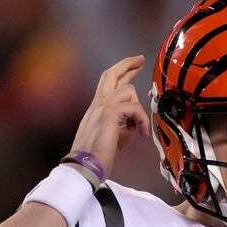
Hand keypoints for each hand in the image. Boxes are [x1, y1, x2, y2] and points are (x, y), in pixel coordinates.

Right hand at [68, 55, 150, 177]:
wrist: (84, 166)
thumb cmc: (96, 157)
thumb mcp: (114, 138)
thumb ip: (124, 127)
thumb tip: (135, 125)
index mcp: (97, 109)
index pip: (108, 83)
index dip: (122, 72)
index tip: (134, 66)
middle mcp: (97, 104)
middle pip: (111, 74)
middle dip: (127, 64)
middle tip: (140, 59)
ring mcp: (101, 107)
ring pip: (128, 91)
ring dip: (139, 108)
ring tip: (140, 128)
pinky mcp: (109, 114)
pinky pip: (134, 108)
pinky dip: (142, 120)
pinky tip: (142, 133)